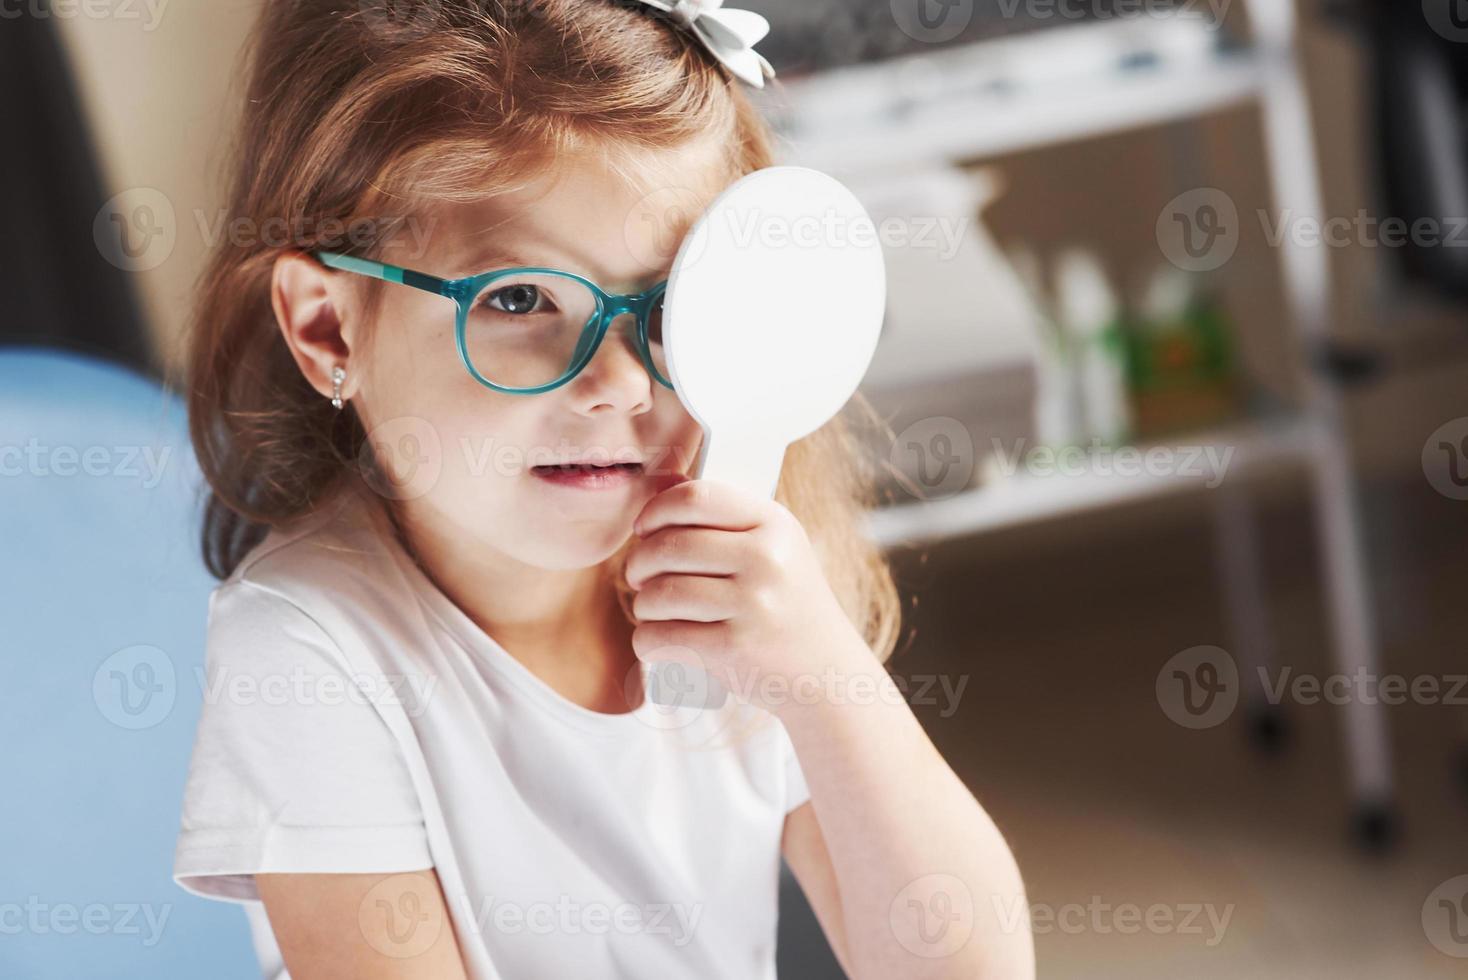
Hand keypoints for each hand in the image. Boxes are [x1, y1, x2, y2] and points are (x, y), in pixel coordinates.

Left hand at [625, 474, 872, 717]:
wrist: (827, 672)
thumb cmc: (786, 604)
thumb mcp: (775, 548)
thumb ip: (725, 519)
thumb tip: (658, 490)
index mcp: (775, 524)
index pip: (696, 497)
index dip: (656, 511)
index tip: (643, 529)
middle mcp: (767, 559)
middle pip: (668, 546)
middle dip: (638, 564)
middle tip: (638, 577)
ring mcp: (753, 604)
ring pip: (658, 593)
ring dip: (642, 605)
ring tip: (652, 610)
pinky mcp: (734, 648)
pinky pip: (660, 636)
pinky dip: (647, 640)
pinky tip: (659, 639)